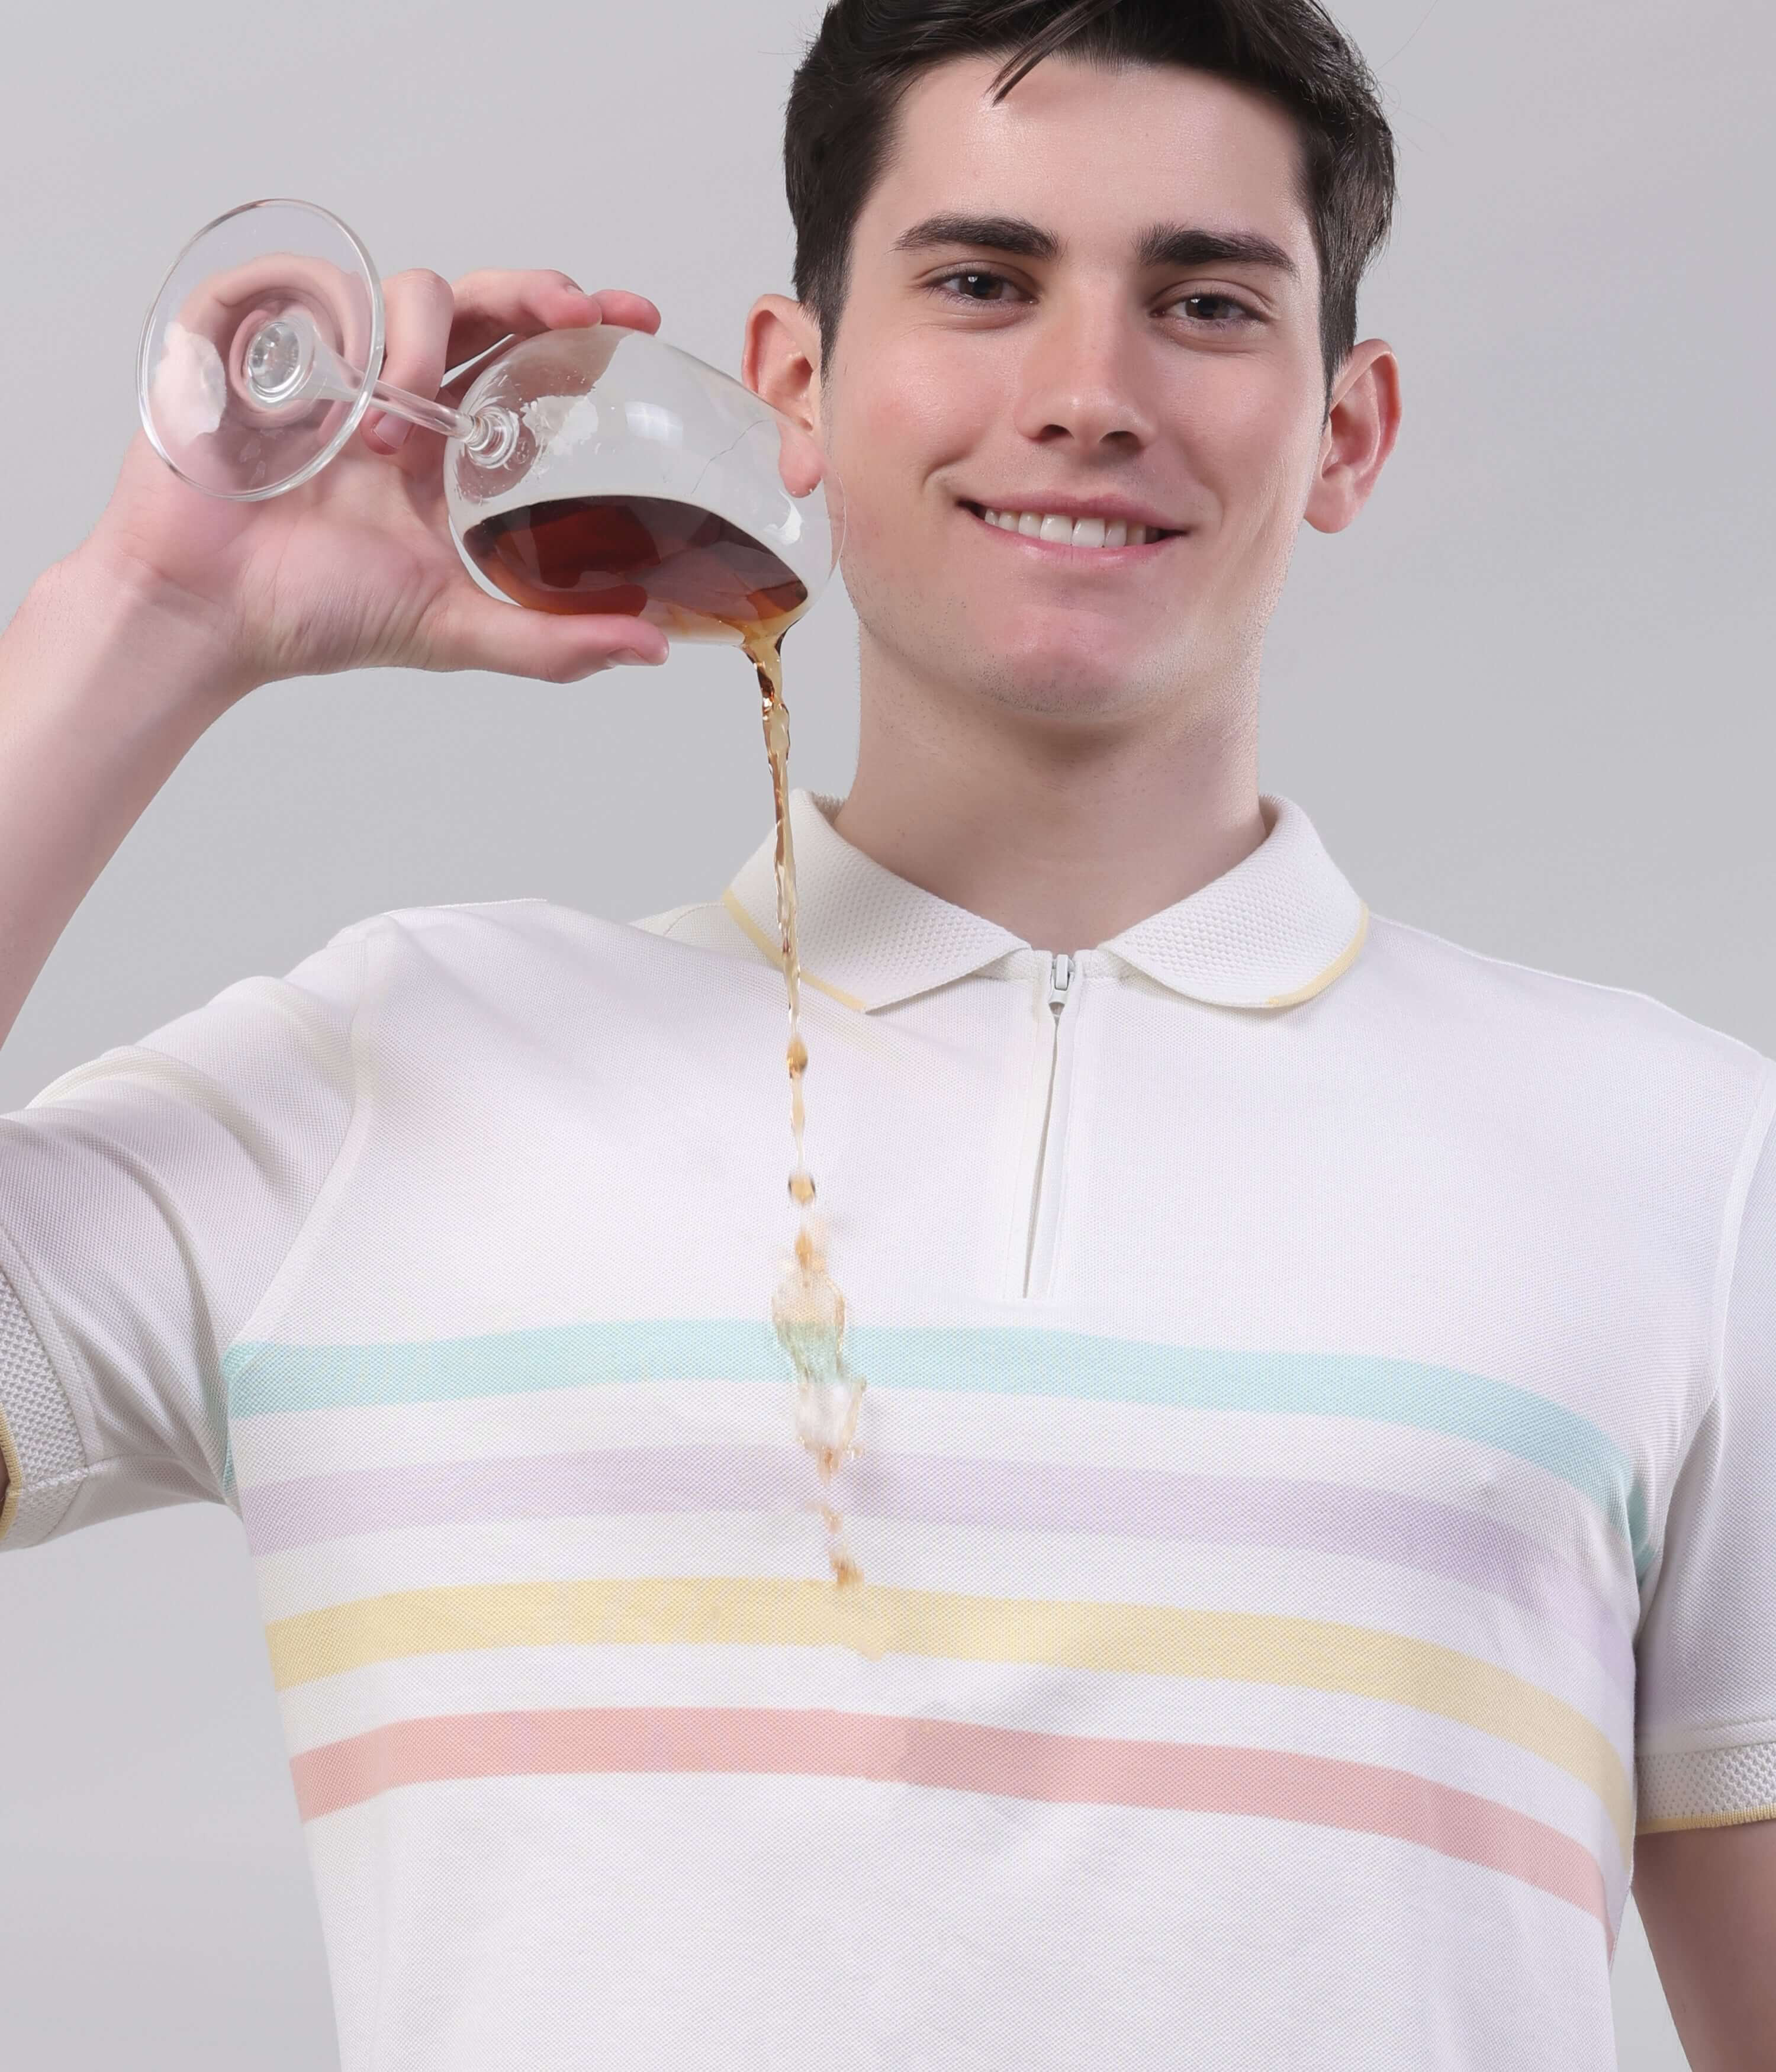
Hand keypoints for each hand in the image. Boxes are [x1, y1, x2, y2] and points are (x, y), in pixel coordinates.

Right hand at [81, 267, 670, 695]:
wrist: (209, 614)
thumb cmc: (320, 616)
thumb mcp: (453, 629)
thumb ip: (553, 641)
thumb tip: (654, 647)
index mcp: (451, 446)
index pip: (529, 360)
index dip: (581, 330)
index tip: (639, 323)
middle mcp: (402, 394)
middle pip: (482, 303)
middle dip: (533, 292)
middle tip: (573, 316)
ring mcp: (333, 363)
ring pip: (403, 291)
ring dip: (413, 348)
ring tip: (390, 440)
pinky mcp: (257, 341)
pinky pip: (299, 281)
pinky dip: (324, 312)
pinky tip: (331, 379)